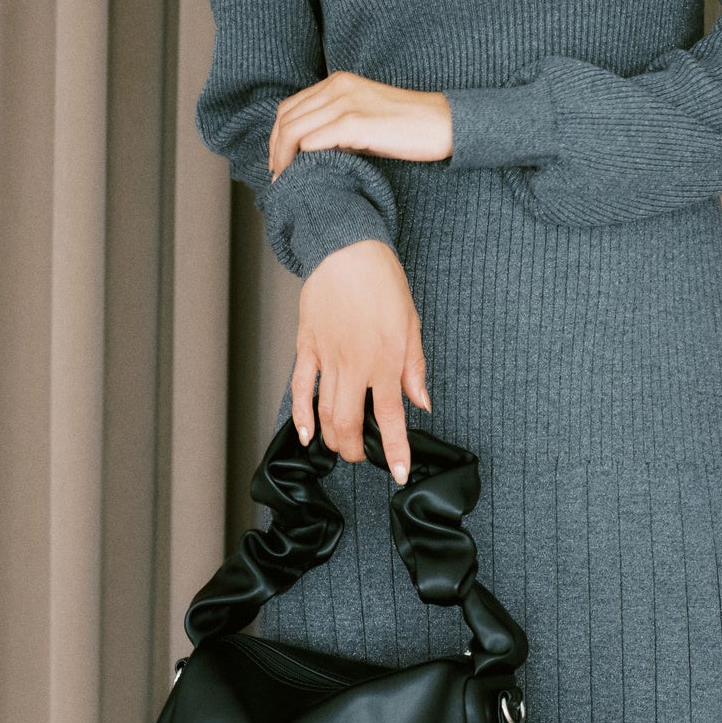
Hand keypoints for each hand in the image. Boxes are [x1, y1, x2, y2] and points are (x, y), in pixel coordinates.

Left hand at [269, 73, 452, 176]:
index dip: (276, 136)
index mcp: (338, 81)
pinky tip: (303, 177)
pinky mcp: (355, 122)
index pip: (290, 107)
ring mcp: (346, 103)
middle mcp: (337, 86)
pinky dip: (301, 160)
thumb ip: (336, 123)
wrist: (443, 123)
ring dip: (283, 159)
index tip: (277, 160)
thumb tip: (307, 148)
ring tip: (284, 181)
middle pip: (286, 119)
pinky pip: (314, 141)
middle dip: (274, 150)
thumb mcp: (365, 115)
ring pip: (294, 131)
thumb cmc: (407, 126)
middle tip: (276, 176)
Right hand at [292, 239, 430, 483]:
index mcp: (387, 360)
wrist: (347, 250)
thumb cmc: (383, 282)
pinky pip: (299, 388)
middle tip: (361, 457)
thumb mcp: (411, 324)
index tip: (398, 472)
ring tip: (339, 447)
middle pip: (351, 423)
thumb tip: (422, 402)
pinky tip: (305, 434)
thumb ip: (415, 369)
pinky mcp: (306, 347)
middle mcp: (356, 364)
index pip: (392, 418)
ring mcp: (328, 357)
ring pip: (325, 412)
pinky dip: (301, 415)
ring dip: (331, 437)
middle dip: (355, 449)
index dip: (395, 450)